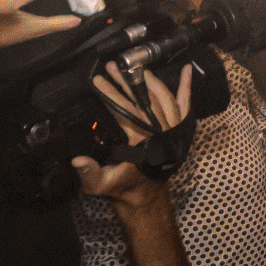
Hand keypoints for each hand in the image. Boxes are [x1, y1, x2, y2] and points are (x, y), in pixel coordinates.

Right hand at [75, 64, 192, 205]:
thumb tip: (77, 160)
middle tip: (111, 67)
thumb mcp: (100, 184)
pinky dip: (186, 87)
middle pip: (144, 99)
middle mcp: (161, 132)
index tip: (99, 80)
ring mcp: (172, 129)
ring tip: (133, 67)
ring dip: (148, 80)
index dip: (111, 93)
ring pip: (162, 97)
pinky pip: (184, 105)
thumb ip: (89, 172)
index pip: (125, 109)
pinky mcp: (178, 129)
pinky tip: (188, 70)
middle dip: (126, 81)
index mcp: (142, 140)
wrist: (145, 198)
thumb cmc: (122, 189)